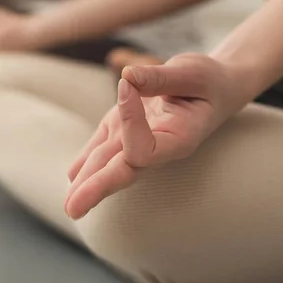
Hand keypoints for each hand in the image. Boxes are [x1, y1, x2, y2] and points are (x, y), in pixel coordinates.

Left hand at [64, 53, 244, 218]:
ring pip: (107, 163)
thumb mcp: (192, 72)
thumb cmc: (208, 81)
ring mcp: (136, 140)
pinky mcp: (123, 129)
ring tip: (68, 206)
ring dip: (85, 182)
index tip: (128, 84)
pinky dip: (86, 160)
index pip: (145, 146)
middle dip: (96, 189)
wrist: (214, 88)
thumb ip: (161, 77)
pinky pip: (102, 147)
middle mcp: (156, 148)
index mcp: (178, 139)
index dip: (130, 121)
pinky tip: (73, 177)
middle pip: (123, 172)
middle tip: (72, 210)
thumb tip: (128, 76)